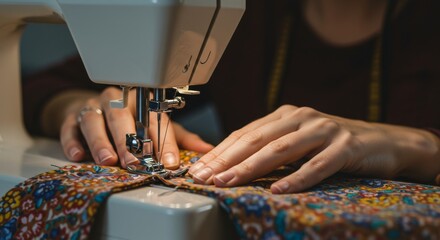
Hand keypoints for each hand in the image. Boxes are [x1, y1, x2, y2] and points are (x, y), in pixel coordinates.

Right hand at [55, 87, 212, 167]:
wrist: (98, 108)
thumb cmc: (133, 119)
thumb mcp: (158, 125)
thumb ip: (179, 138)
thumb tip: (205, 150)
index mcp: (141, 102)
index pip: (154, 119)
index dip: (163, 141)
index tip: (169, 161)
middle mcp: (117, 101)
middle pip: (123, 117)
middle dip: (129, 141)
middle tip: (135, 163)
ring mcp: (93, 107)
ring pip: (96, 120)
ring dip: (101, 141)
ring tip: (108, 160)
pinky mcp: (73, 117)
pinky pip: (71, 127)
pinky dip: (73, 141)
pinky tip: (78, 155)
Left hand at [189, 105, 439, 192]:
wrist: (382, 142)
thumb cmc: (332, 145)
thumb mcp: (297, 141)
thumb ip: (270, 147)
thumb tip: (232, 165)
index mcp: (285, 115)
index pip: (245, 133)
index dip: (220, 151)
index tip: (199, 168)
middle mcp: (301, 117)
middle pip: (256, 140)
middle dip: (226, 160)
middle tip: (204, 177)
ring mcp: (323, 129)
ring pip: (281, 150)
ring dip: (251, 168)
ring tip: (229, 183)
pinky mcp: (345, 146)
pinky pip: (317, 165)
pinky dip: (296, 179)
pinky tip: (278, 191)